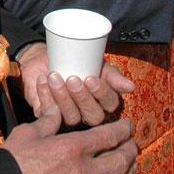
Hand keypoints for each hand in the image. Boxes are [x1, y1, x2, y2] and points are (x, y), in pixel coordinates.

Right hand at [2, 84, 136, 173]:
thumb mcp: (29, 134)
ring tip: (128, 162)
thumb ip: (48, 121)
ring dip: (128, 170)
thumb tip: (56, 111)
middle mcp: (84, 170)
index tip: (127, 125)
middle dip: (130, 150)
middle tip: (131, 143)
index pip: (108, 136)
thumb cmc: (15, 159)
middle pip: (121, 160)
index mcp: (73, 148)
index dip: (122, 129)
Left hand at [18, 44, 133, 126]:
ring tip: (54, 76)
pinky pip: (48, 114)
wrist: (44, 56)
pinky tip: (43, 80)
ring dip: (62, 96)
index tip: (91, 78)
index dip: (101, 93)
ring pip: (71, 118)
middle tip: (72, 78)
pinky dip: (45, 95)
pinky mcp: (49, 117)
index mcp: (103, 101)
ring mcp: (69, 117)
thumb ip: (111, 75)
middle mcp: (88, 113)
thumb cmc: (73, 61)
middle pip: (93, 116)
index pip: (110, 104)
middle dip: (82, 98)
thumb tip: (130, 87)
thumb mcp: (95, 62)